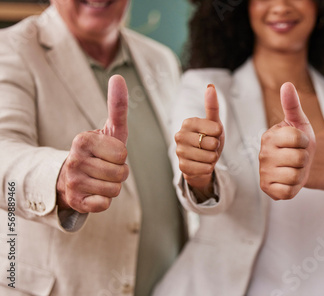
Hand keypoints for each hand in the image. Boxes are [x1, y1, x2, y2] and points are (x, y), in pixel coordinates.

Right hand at [56, 75, 129, 212]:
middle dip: (119, 172)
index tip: (108, 154)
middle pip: (121, 172)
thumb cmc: (99, 152)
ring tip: (100, 180)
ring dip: (113, 187)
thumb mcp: (109, 130)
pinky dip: (104, 201)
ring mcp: (72, 181)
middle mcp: (74, 159)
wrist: (71, 179)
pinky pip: (105, 204)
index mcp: (82, 139)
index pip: (122, 153)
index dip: (121, 156)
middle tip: (105, 169)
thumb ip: (117, 106)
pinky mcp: (74, 201)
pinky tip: (93, 193)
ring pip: (115, 189)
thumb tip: (117, 76)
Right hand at [175, 85, 223, 198]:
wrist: (203, 161)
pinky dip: (208, 168)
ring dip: (213, 158)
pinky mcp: (182, 167)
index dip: (219, 134)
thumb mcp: (214, 123)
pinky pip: (204, 168)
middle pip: (211, 143)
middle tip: (209, 147)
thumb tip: (210, 86)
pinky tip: (203, 164)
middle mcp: (179, 135)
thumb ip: (212, 106)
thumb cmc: (209, 139)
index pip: (215, 128)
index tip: (213, 134)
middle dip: (215, 147)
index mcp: (188, 122)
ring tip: (207, 155)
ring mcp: (179, 152)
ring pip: (208, 157)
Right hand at [259, 82, 315, 199]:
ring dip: (301, 173)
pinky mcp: (268, 189)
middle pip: (299, 158)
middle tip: (298, 157)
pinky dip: (294, 187)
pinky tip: (289, 180)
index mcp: (269, 136)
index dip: (306, 142)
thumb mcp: (299, 122)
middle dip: (304, 159)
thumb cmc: (299, 142)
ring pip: (296, 175)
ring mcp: (264, 172)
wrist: (300, 165)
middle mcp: (263, 154)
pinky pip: (289, 191)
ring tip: (295, 168)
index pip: (299, 139)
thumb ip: (292, 104)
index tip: (300, 142)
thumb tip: (286, 84)